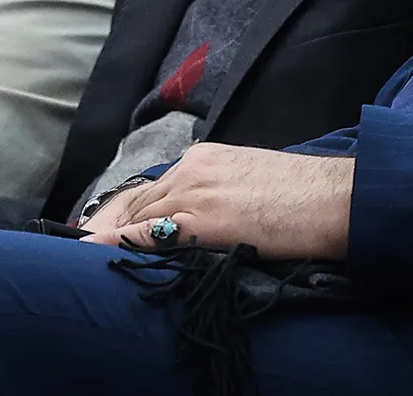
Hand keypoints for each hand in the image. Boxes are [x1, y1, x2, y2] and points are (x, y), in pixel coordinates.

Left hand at [81, 145, 355, 261]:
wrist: (336, 198)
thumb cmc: (303, 197)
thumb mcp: (249, 184)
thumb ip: (218, 194)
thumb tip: (200, 221)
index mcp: (204, 158)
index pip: (149, 187)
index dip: (120, 211)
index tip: (97, 229)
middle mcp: (193, 168)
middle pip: (135, 200)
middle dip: (104, 224)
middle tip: (75, 246)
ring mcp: (197, 192)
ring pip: (137, 214)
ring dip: (107, 235)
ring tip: (79, 254)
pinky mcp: (205, 219)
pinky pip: (151, 232)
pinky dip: (119, 242)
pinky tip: (95, 251)